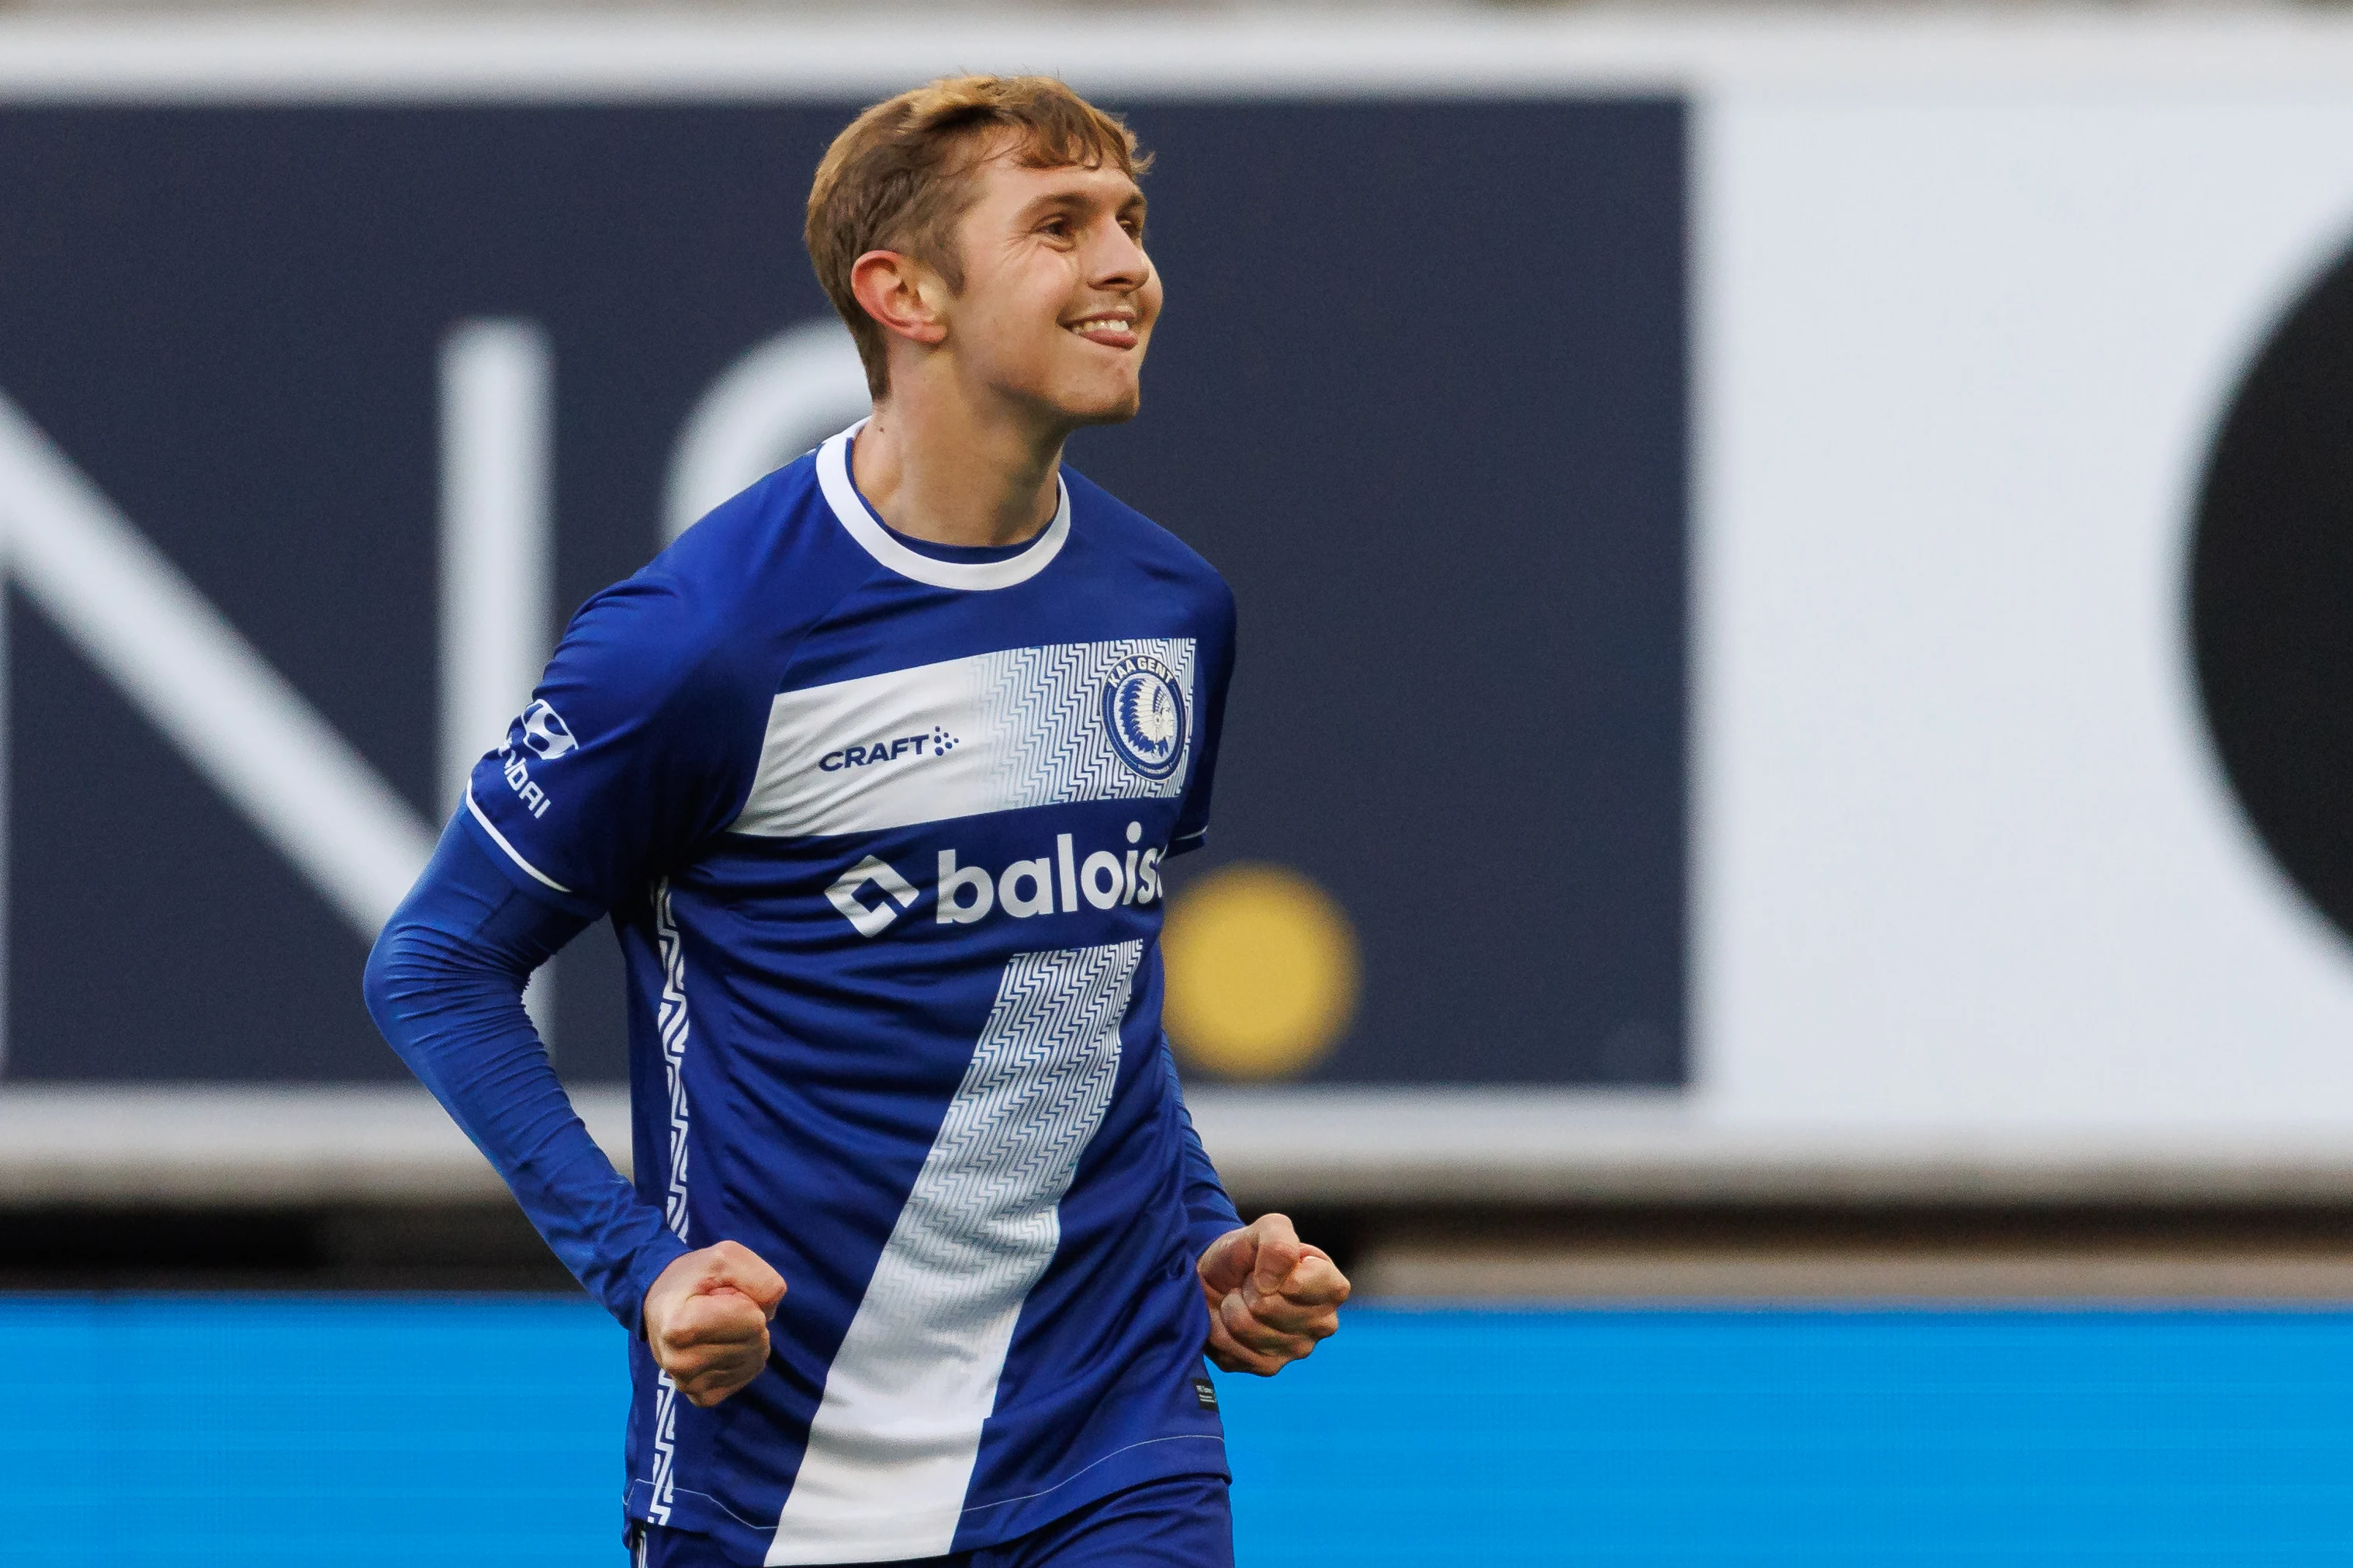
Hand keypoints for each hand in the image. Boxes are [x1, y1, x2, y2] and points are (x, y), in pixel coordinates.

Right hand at [643, 1240, 786, 1407]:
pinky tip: (721, 1344)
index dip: (746, 1299)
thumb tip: (769, 1313)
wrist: (661, 1302)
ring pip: (756, 1359)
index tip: (720, 1295)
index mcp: (680, 1327)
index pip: (753, 1320)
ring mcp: (689, 1385)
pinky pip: (747, 1376)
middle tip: (720, 1309)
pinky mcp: (701, 1397)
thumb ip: (760, 1277)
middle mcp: (680, 1363)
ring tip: (719, 1325)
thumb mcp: (726, 1256)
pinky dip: (744, 1357)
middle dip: (750, 1319)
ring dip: (748, 1337)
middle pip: (757, 1342)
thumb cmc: (694, 1277)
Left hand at [1196, 1212, 1350, 1375]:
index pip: (1299, 1284)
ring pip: (1247, 1327)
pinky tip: (1229, 1318)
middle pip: (1268, 1307)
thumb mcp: (1266, 1228)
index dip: (1273, 1269)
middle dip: (1248, 1287)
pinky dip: (1219, 1328)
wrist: (1219, 1277)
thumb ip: (1278, 1241)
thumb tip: (1271, 1284)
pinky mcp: (1268, 1367)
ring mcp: (1296, 1350)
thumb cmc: (1250, 1252)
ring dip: (1231, 1305)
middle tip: (1249, 1281)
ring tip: (1239, 1297)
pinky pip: (1230, 1349)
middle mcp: (1323, 1324)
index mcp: (1332, 1287)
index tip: (1267, 1263)